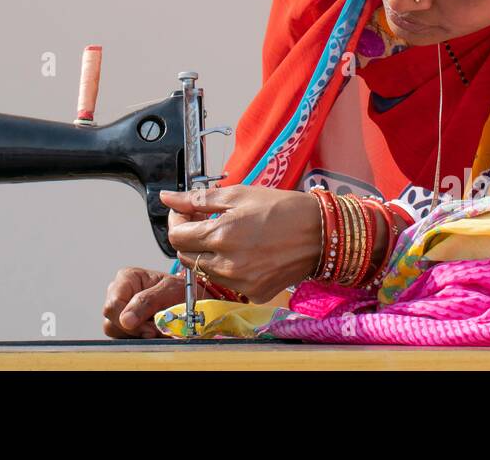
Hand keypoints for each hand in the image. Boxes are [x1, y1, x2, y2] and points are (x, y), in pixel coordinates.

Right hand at [102, 267, 186, 338]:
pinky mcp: (126, 327)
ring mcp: (121, 312)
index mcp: (127, 278)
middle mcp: (119, 294)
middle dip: (136, 332)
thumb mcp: (170, 290)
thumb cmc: (181, 290)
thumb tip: (126, 320)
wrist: (192, 301)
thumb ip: (148, 301)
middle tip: (158, 332)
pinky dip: (142, 340)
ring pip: (117, 335)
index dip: (128, 322)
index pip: (112, 305)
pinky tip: (156, 334)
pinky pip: (126, 340)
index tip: (150, 330)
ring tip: (160, 330)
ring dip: (140, 337)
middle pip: (111, 323)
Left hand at [161, 185, 321, 303]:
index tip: (185, 212)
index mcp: (221, 236)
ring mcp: (240, 283)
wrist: (320, 233)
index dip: (176, 221)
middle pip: (186, 256)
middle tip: (205, 221)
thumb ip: (198, 199)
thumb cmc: (283, 209)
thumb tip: (168, 197)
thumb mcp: (239, 194)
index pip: (176, 237)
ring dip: (208, 253)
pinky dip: (229, 268)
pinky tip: (245, 252)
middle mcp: (226, 265)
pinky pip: (227, 282)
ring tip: (229, 235)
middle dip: (190, 237)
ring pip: (205, 271)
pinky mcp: (253, 294)